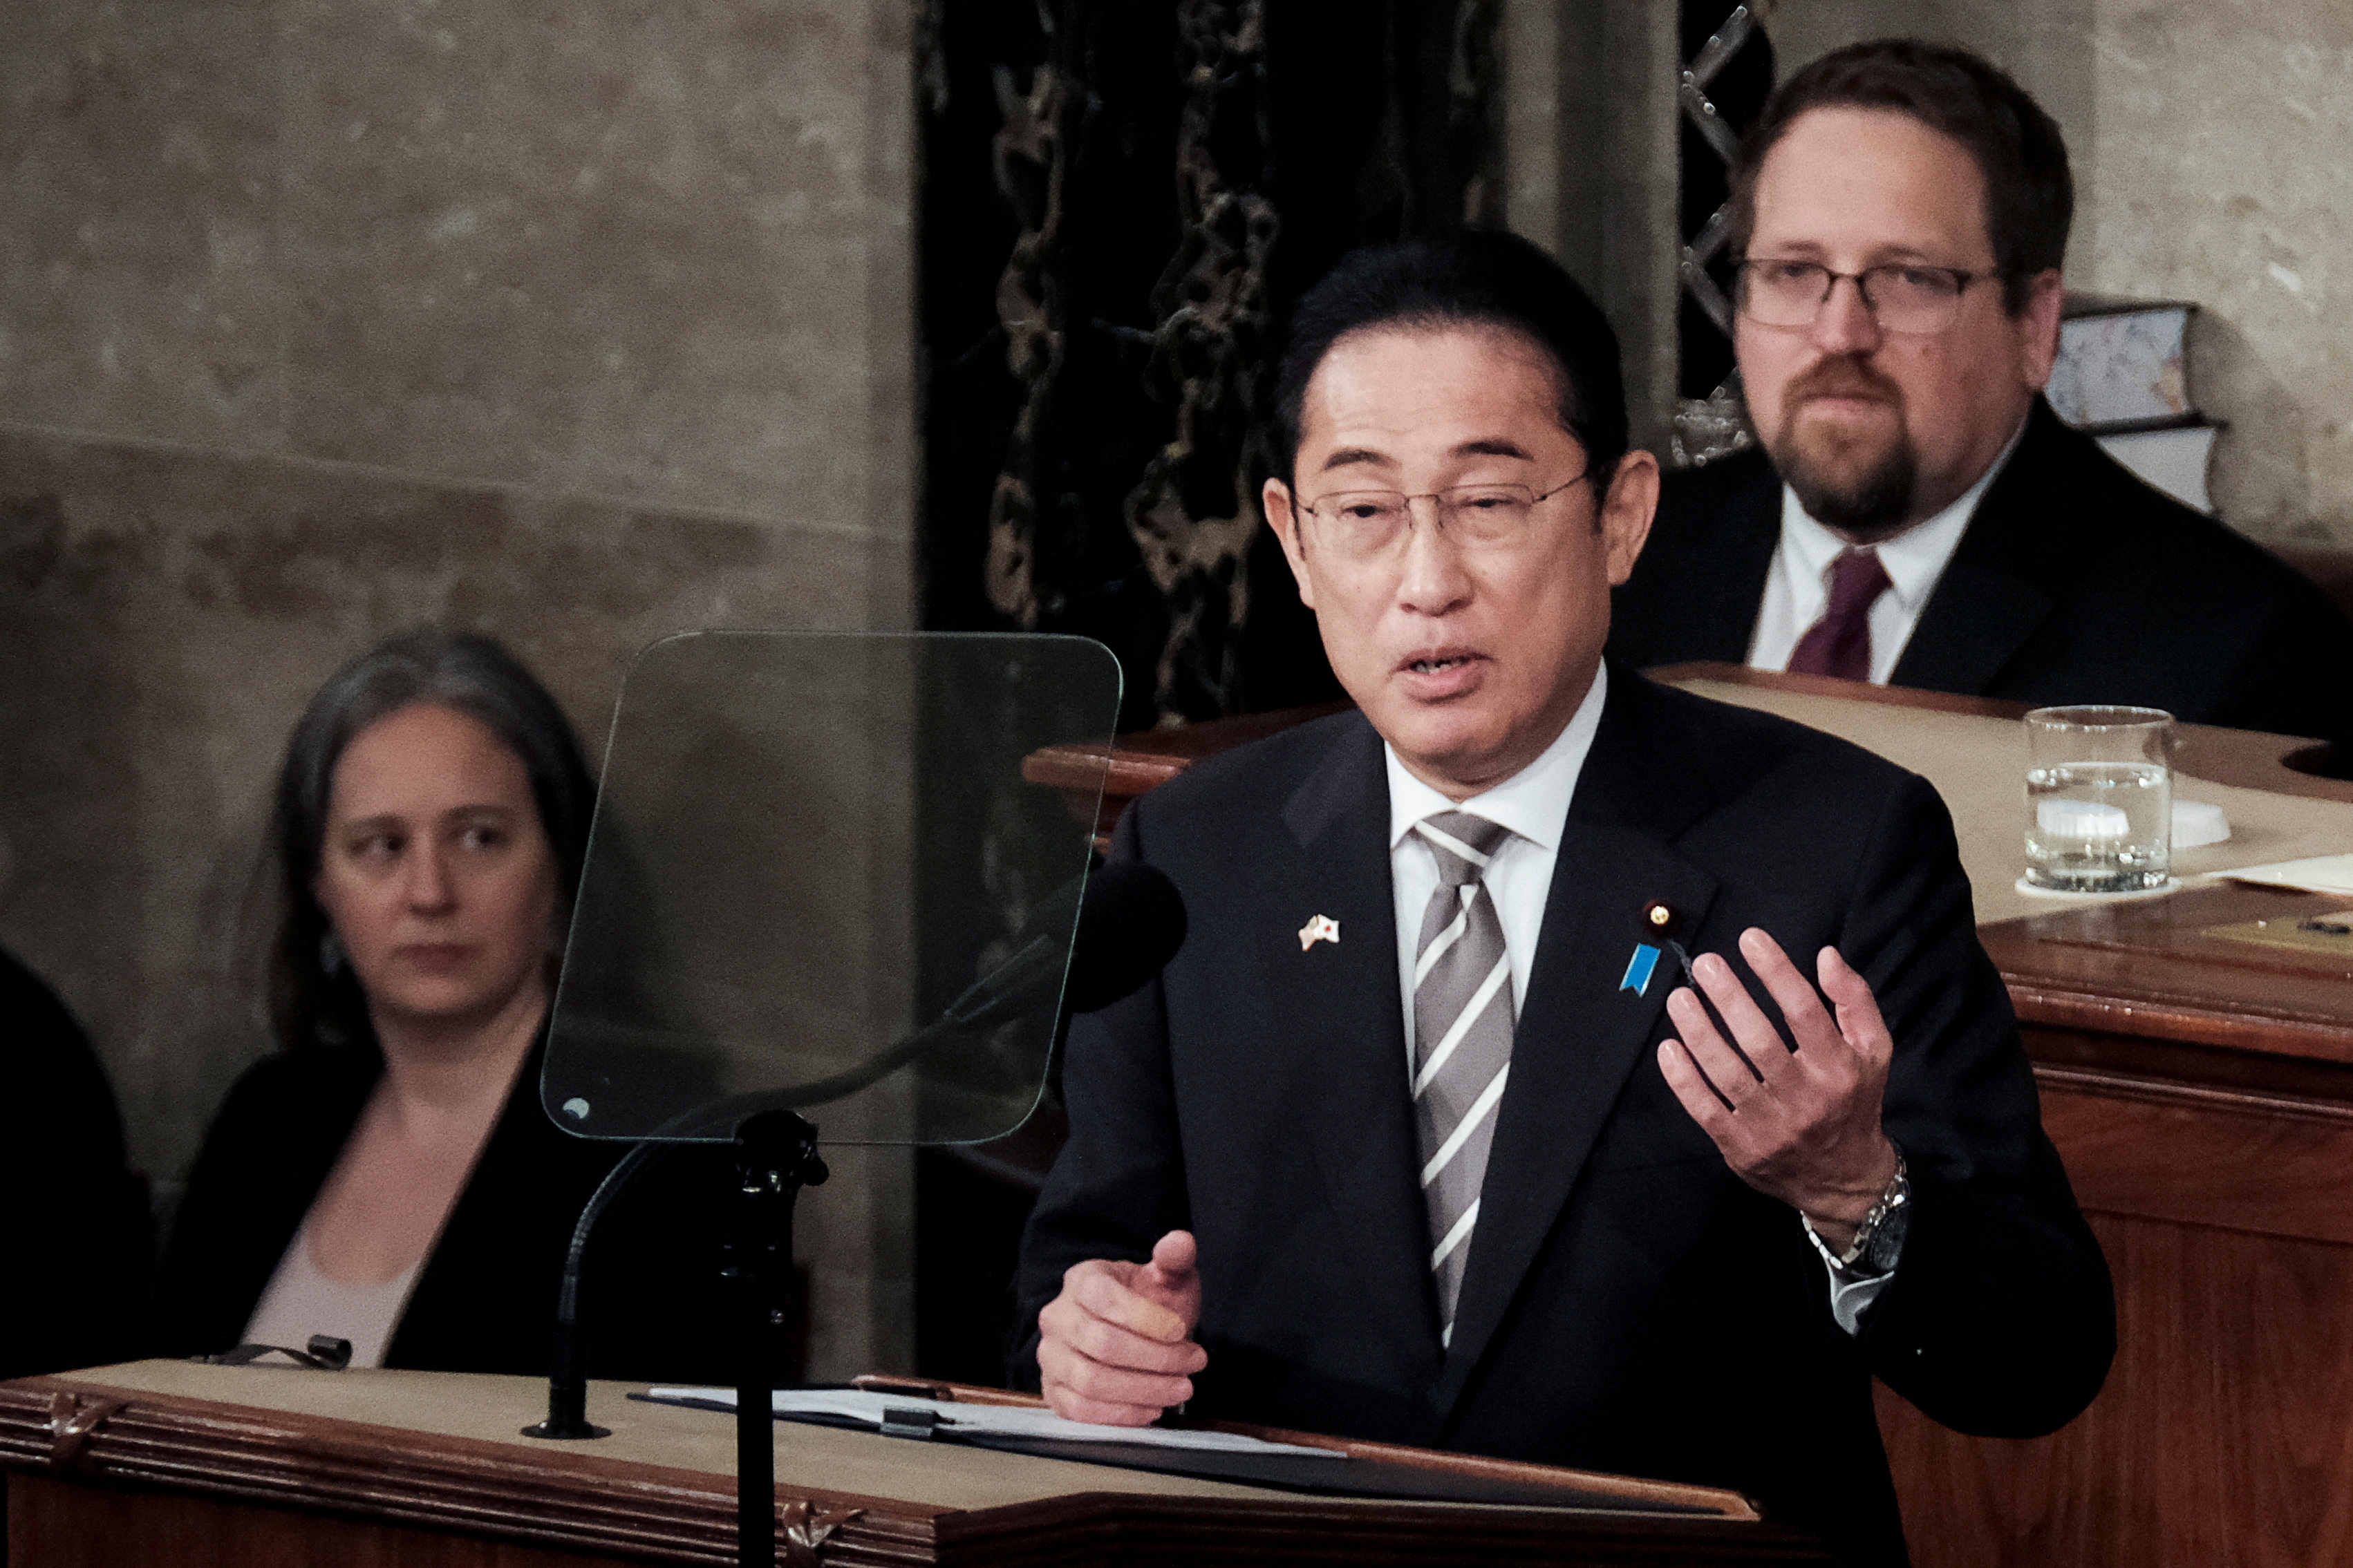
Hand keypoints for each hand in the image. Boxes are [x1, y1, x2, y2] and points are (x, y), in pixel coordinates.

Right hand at [1036, 1229, 1205, 1425]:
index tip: (1182, 1330)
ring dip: (1145, 1390)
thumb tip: (1181, 1242)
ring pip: (1092, 1382)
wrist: (1129, 1331)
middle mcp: (1058, 1317)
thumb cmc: (1147, 1302)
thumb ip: (1174, 1258)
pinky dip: (1121, 1414)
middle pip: (1102, 1345)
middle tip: (1194, 1363)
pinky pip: (1081, 1410)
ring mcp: (1051, 1357)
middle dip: (1157, 1359)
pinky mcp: (1053, 1391)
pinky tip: (1153, 1408)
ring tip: (1181, 1388)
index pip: (1104, 1298)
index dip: (1145, 1318)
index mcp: (1082, 1280)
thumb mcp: (1165, 1276)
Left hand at [1657, 929, 1898, 1247]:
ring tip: (1679, 998)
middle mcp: (1805, 1098)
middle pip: (1759, 1040)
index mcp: (1839, 1069)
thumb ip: (1854, 1000)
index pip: (1804, 1011)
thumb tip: (1825, 955)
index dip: (1775, 970)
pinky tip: (1669, 1048)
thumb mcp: (1874, 1051)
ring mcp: (1770, 1126)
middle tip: (1705, 964)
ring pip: (1727, 1073)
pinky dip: (1683, 1080)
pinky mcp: (1741, 1148)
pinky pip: (1705, 1110)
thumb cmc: (1853, 1101)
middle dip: (1728, 997)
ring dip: (1698, 1032)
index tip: (1749, 939)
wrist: (1844, 1179)